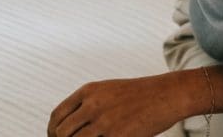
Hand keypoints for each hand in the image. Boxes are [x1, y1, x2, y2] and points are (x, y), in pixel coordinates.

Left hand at [47, 75, 180, 136]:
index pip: (57, 116)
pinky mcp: (116, 136)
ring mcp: (103, 122)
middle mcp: (92, 105)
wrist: (170, 94)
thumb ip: (89, 104)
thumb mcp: (111, 91)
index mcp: (89, 91)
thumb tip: (70, 127)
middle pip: (61, 133)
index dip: (52, 132)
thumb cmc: (142, 95)